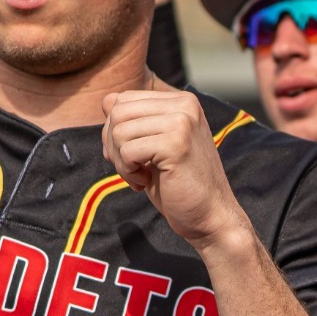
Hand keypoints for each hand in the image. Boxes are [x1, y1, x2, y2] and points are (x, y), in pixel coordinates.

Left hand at [101, 91, 249, 250]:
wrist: (210, 216)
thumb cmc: (179, 184)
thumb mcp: (153, 145)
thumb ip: (135, 121)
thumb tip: (106, 100)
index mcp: (180, 101)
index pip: (122, 99)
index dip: (114, 130)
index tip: (129, 156)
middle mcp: (184, 105)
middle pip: (117, 112)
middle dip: (112, 145)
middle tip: (130, 169)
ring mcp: (182, 122)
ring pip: (119, 131)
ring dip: (120, 161)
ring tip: (140, 177)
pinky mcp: (176, 144)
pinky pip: (127, 151)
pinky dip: (128, 172)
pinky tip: (144, 182)